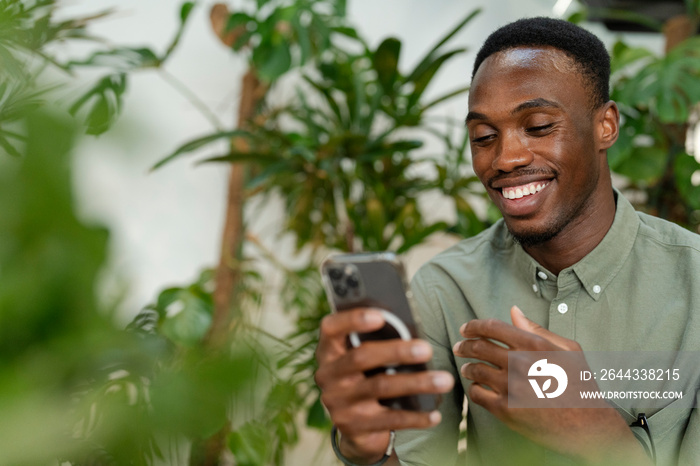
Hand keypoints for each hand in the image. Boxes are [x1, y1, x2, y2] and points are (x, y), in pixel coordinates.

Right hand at [315, 308, 453, 463]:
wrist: (353, 427)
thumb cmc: (366, 378)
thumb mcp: (363, 359)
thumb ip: (376, 342)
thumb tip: (413, 328)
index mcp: (328, 351)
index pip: (330, 328)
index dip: (352, 320)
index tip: (380, 316)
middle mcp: (327, 375)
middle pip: (361, 357)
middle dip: (397, 351)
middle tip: (427, 349)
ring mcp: (338, 402)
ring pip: (380, 387)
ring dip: (416, 382)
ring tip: (444, 380)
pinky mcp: (352, 426)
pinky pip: (389, 419)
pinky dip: (416, 417)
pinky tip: (435, 414)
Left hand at [452, 306, 650, 464]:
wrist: (588, 426)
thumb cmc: (580, 384)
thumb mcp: (568, 350)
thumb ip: (537, 329)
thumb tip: (514, 311)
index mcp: (534, 345)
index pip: (493, 327)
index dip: (474, 326)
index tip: (465, 328)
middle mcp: (519, 363)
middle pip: (479, 347)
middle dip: (464, 345)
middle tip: (459, 347)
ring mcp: (511, 387)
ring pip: (475, 370)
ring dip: (468, 366)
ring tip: (468, 367)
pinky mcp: (505, 409)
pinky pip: (477, 394)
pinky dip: (473, 388)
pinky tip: (477, 387)